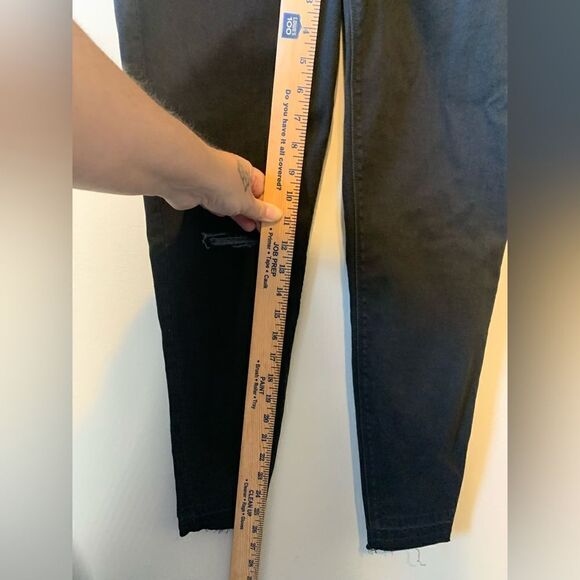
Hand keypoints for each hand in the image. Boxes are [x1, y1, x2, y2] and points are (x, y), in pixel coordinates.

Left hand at [165, 148, 281, 232]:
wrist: (187, 176)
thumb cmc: (221, 181)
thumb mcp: (246, 202)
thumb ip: (260, 210)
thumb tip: (276, 214)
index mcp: (247, 171)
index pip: (263, 188)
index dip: (268, 203)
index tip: (274, 219)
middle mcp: (232, 175)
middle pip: (247, 196)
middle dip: (254, 211)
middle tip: (263, 227)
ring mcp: (215, 184)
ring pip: (230, 201)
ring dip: (239, 214)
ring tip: (250, 228)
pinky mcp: (201, 193)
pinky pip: (214, 204)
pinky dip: (221, 212)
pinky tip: (226, 218)